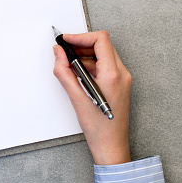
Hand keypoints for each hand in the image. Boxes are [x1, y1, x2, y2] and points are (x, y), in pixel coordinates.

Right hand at [53, 31, 131, 164]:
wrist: (111, 145)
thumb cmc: (99, 128)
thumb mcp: (76, 98)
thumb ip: (64, 72)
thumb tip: (58, 54)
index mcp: (113, 75)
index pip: (100, 40)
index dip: (81, 37)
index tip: (67, 40)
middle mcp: (122, 74)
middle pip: (102, 45)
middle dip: (82, 45)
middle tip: (65, 51)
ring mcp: (122, 78)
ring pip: (103, 54)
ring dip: (85, 55)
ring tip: (70, 66)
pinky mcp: (119, 83)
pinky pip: (105, 65)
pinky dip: (90, 65)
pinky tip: (79, 75)